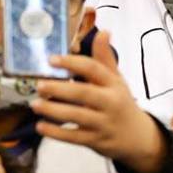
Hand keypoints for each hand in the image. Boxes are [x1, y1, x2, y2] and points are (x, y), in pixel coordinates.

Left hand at [31, 31, 168, 172]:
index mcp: (113, 83)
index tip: (51, 59)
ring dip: (54, 111)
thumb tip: (104, 32)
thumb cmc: (120, 102)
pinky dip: (56, 133)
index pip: (93, 69)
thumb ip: (105, 58)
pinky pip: (74, 137)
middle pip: (83, 93)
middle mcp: (110, 102)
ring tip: (35, 104)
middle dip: (60, 89)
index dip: (72, 62)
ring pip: (77, 116)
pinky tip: (40, 126)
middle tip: (39, 85)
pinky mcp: (96, 140)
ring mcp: (103, 123)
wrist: (137, 136)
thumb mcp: (117, 80)